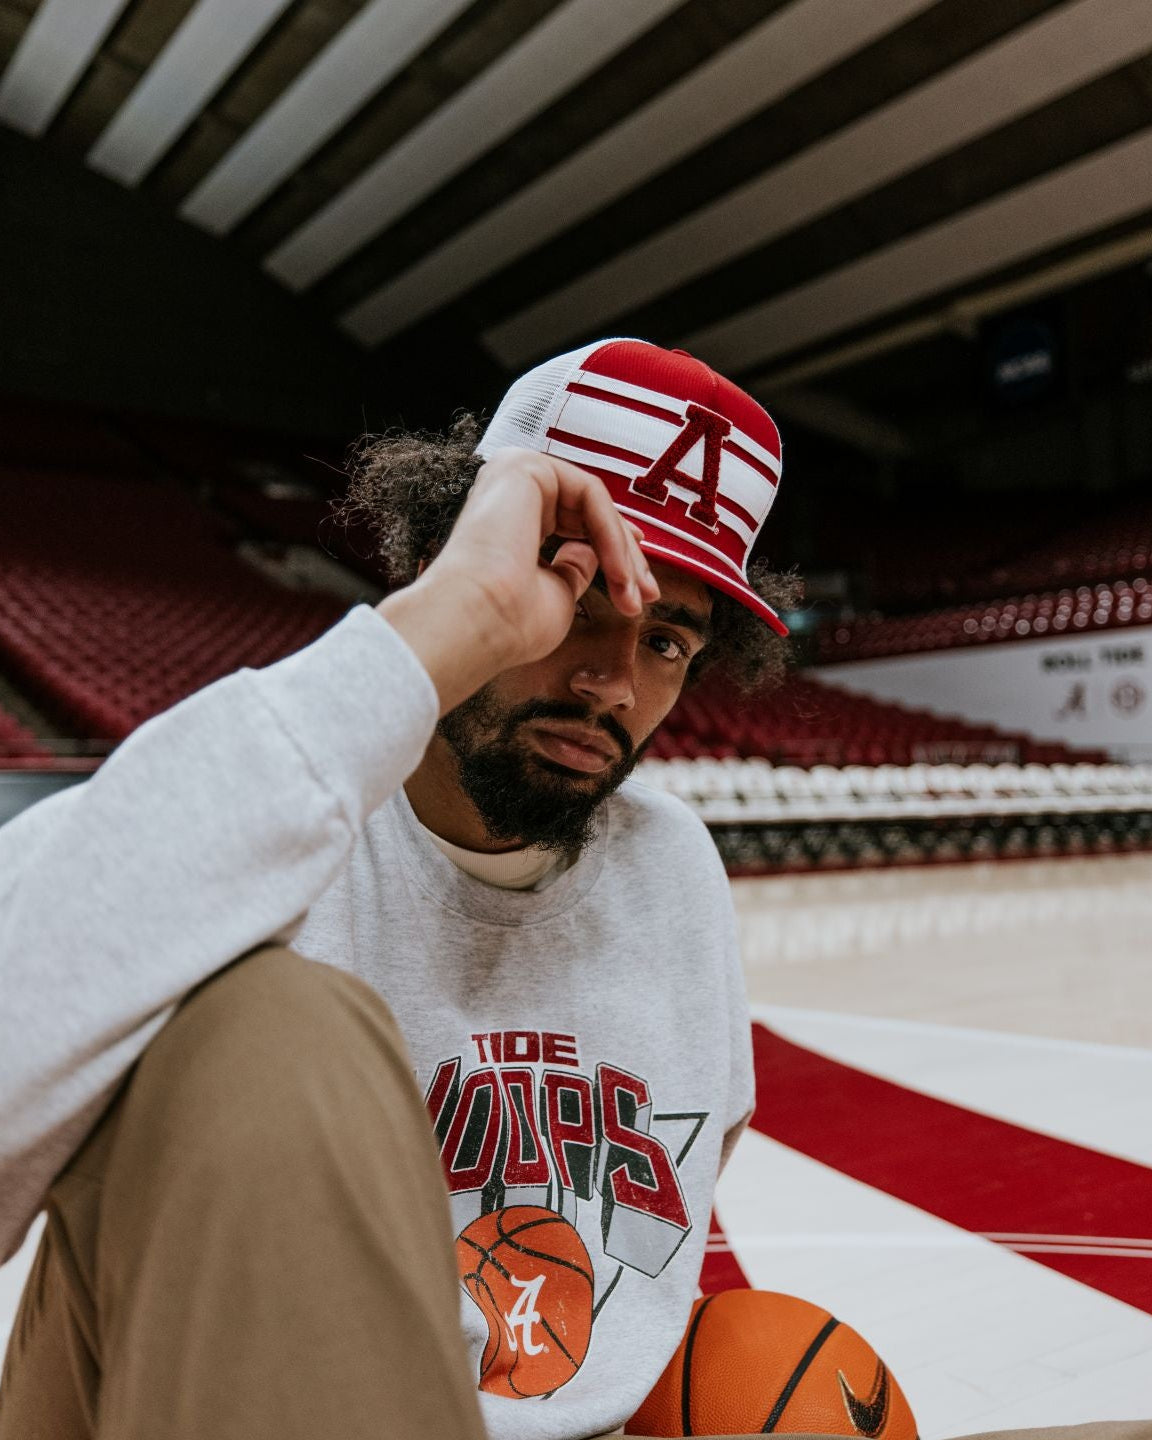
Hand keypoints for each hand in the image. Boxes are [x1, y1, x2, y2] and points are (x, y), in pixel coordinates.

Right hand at [377, 448, 658, 713]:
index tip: (642, 589)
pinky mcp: (524, 466)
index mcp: (510, 520)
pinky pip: (590, 493)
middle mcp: (508, 492)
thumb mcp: (559, 592)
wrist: (477, 622)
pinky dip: (612, 535)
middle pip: (588, 512)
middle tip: (649, 594)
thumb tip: (597, 552)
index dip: (615, 553)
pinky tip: (620, 573)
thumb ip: (578, 566)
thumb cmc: (509, 622)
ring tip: (634, 593)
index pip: (574, 524)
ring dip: (622, 551)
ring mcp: (513, 473)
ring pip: (594, 503)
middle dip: (627, 555)